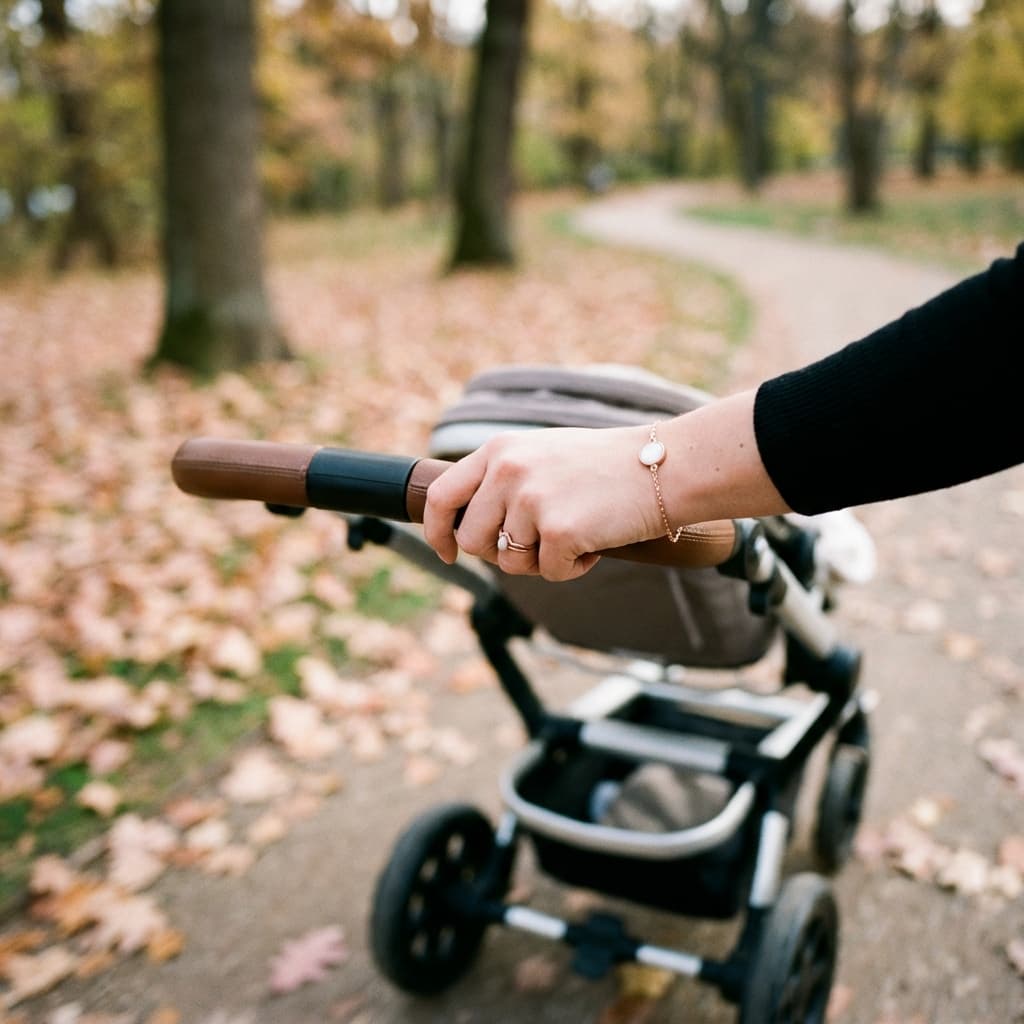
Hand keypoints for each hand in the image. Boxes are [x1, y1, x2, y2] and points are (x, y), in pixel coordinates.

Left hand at [423, 425, 661, 580]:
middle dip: (502, 554)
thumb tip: (472, 528)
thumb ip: (504, 480)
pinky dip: (573, 568)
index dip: (438, 532)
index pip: (440, 496)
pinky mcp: (558, 530)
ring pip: (510, 562)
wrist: (664, 466)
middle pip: (474, 540)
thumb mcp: (543, 454)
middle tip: (540, 544)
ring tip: (576, 533)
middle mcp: (508, 471)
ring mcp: (531, 500)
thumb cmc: (609, 465)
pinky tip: (595, 542)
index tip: (449, 552)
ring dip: (542, 560)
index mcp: (500, 450)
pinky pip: (549, 573)